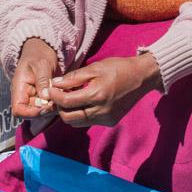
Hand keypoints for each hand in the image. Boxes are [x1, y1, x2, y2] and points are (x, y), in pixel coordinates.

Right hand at [11, 38, 58, 118]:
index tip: (46, 106)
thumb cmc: (39, 54)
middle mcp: (25, 95)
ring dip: (52, 107)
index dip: (31, 113)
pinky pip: (48, 104)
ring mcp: (34, 96)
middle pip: (31, 113)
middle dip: (45, 110)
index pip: (18, 110)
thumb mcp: (41, 64)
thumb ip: (42, 81)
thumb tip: (45, 98)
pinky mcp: (43, 96)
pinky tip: (64, 95)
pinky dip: (56, 102)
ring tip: (62, 96)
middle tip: (58, 101)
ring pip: (41, 110)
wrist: (43, 48)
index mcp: (19, 88)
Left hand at [45, 53, 162, 127]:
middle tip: (58, 95)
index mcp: (97, 95)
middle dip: (59, 107)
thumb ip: (74, 77)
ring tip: (71, 98)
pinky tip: (84, 102)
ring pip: (77, 123)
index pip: (66, 102)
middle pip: (68, 118)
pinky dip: (81, 115)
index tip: (49, 89)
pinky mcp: (110, 122)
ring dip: (69, 112)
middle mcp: (101, 111)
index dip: (54, 96)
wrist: (142, 77)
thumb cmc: (119, 68)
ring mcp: (107, 119)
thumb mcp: (95, 68)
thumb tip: (55, 84)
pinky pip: (88, 122)